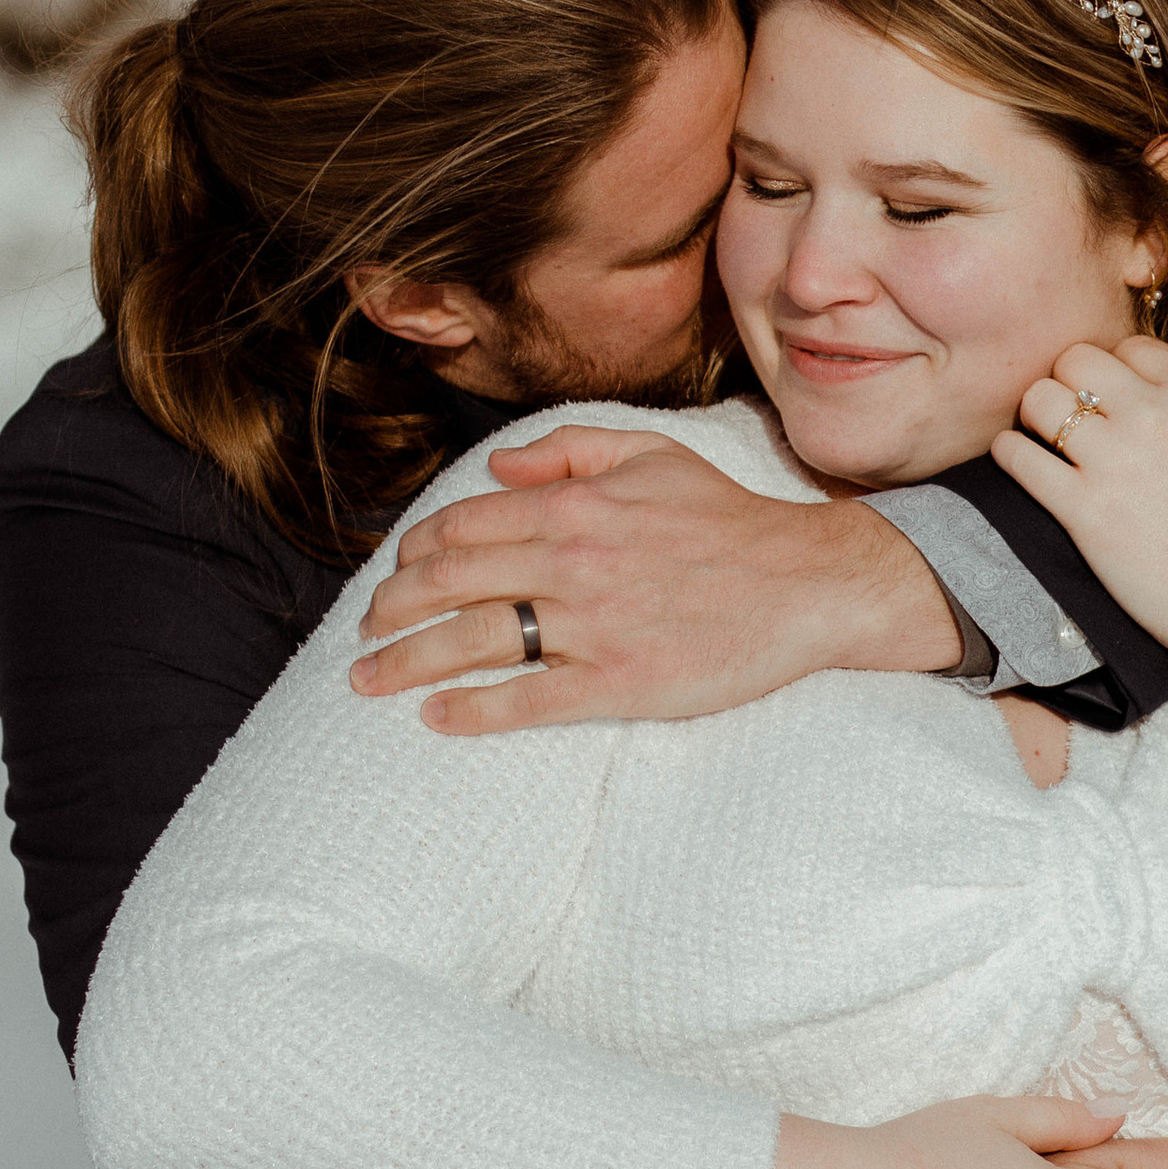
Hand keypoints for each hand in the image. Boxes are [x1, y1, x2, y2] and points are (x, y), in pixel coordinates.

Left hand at [349, 428, 960, 733]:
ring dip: (406, 661)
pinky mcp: (618, 682)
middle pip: (449, 585)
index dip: (413, 554)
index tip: (395, 577)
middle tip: (361, 636)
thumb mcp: (650, 453)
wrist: (805, 582)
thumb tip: (496, 468)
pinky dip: (473, 710)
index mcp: (573, 506)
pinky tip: (436, 717)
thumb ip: (567, 451)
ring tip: (367, 681)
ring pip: (473, 641)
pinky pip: (527, 700)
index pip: (462, 527)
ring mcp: (592, 625)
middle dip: (390, 611)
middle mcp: (571, 562)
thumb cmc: (727, 518)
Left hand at [994, 337, 1167, 703]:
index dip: (1121, 368)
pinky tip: (1018, 459)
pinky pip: (1019, 458)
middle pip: (1075, 358)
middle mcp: (1151, 419)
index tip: (1117, 396)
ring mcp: (1113, 463)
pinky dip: (1009, 453)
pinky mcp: (1084, 511)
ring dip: (1036, 412)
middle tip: (1075, 410)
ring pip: (1040, 399)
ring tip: (1043, 434)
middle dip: (1070, 378)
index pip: (1132, 346)